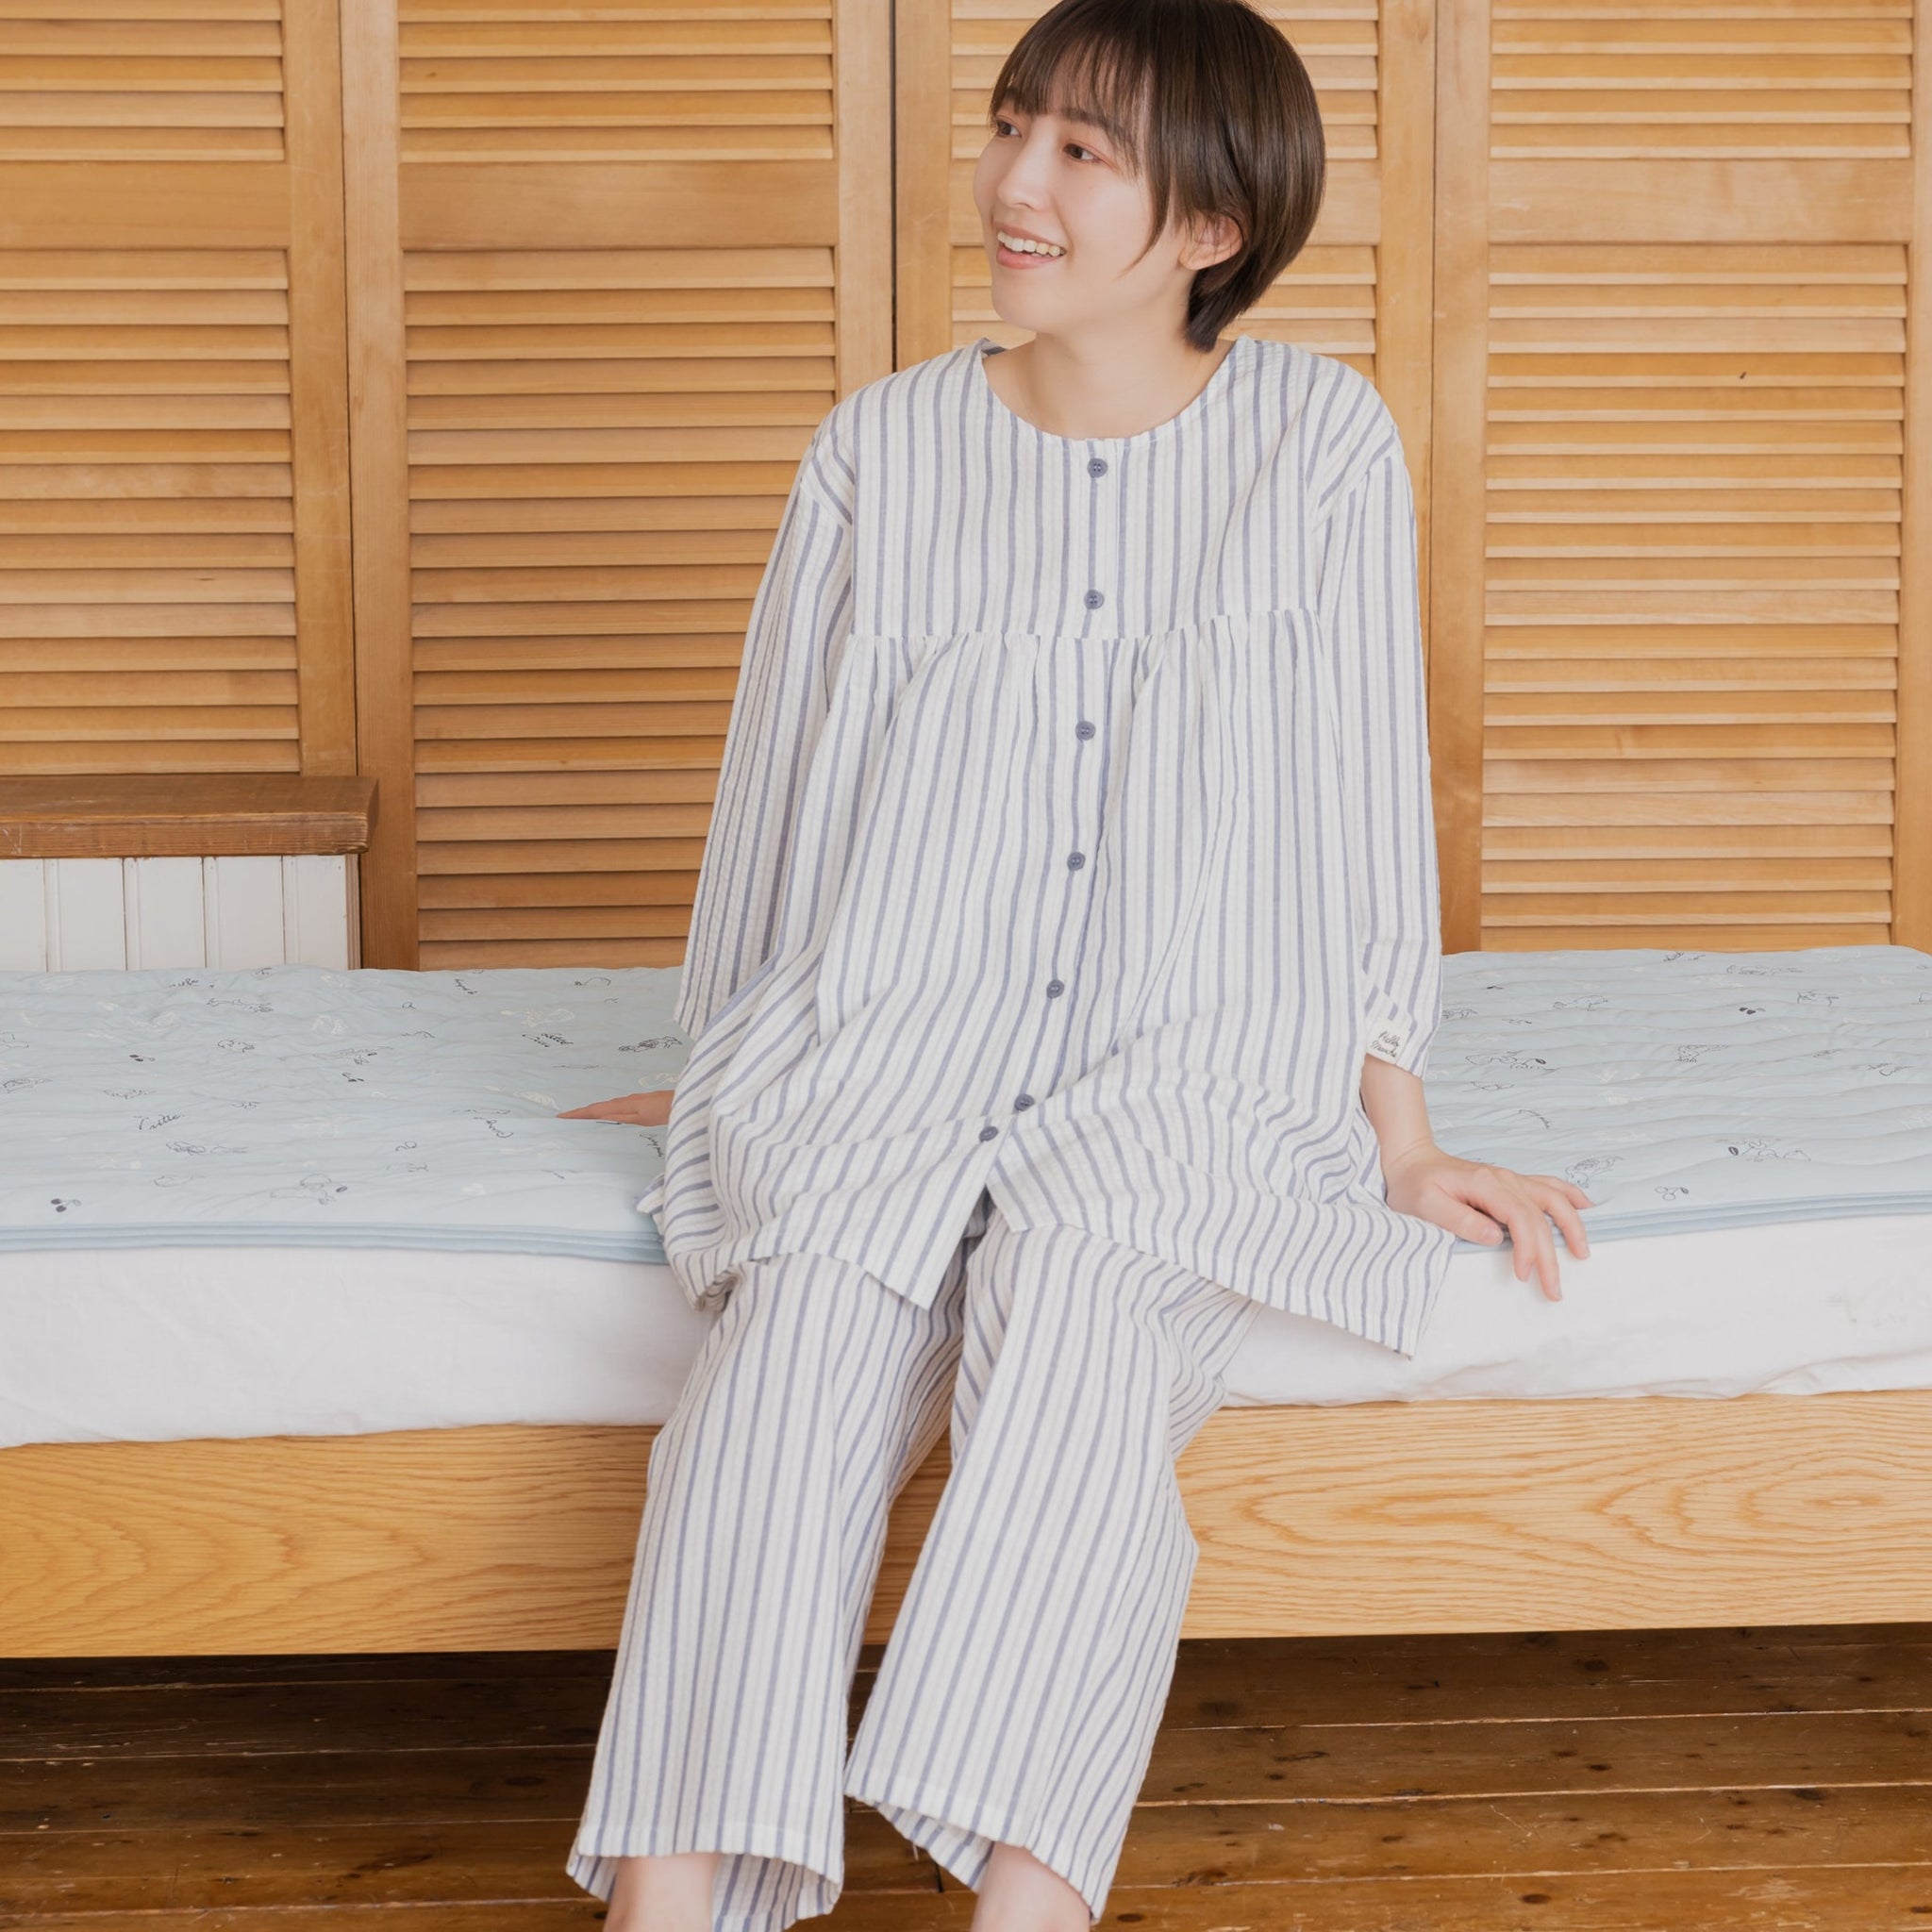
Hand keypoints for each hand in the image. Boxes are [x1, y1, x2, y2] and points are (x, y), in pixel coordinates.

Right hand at [558, 1090, 674, 1126]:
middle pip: (597, 1108)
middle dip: (579, 1113)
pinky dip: (602, 1111)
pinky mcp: (637, 1103)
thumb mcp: (642, 1119)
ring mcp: (630, 1101)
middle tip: (562, 1119)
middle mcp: (624, 1101)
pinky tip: (602, 1116)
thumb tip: (598, 1115)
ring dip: (590, 1112)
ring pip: (605, 1107)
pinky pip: (614, 1107)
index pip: (595, 1110)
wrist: (683, 1102)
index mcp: (623, 1105)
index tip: (561, 1117)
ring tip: (576, 1119)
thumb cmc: (665, 1112)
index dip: (578, 1114)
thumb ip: (620, 1117)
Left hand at [1380, 1143, 1591, 1301]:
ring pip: (1553, 1199)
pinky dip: (1569, 1196)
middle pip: (1541, 1216)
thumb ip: (1459, 1220)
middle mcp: (1505, 1179)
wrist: (1411, 1160)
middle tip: (1554, 1289)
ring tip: (1582, 1253)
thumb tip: (1494, 1237)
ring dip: (1572, 1225)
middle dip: (1551, 1255)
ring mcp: (1511, 1179)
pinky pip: (1548, 1186)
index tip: (1523, 1275)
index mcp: (1486, 1185)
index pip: (1520, 1219)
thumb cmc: (1414, 1185)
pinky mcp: (1511, 1183)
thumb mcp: (1426, 1205)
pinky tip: (1585, 1207)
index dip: (1527, 1249)